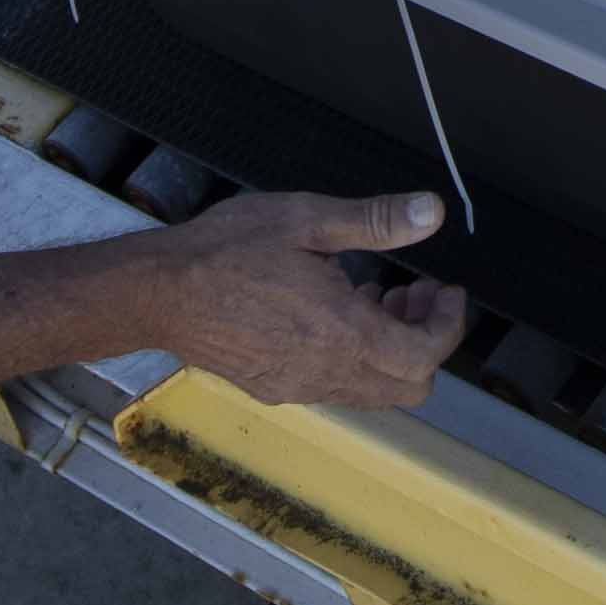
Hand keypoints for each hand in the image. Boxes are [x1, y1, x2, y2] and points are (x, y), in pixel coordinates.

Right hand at [133, 186, 467, 409]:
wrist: (157, 291)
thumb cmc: (224, 250)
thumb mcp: (306, 219)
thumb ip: (376, 220)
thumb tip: (431, 212)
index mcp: (342, 332)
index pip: (425, 356)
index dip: (448, 325)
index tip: (445, 291)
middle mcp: (325, 372)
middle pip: (409, 387)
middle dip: (426, 340)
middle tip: (416, 293)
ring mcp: (298, 386)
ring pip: (373, 391)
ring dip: (391, 349)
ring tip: (377, 294)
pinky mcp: (274, 388)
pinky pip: (336, 387)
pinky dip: (356, 357)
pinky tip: (334, 311)